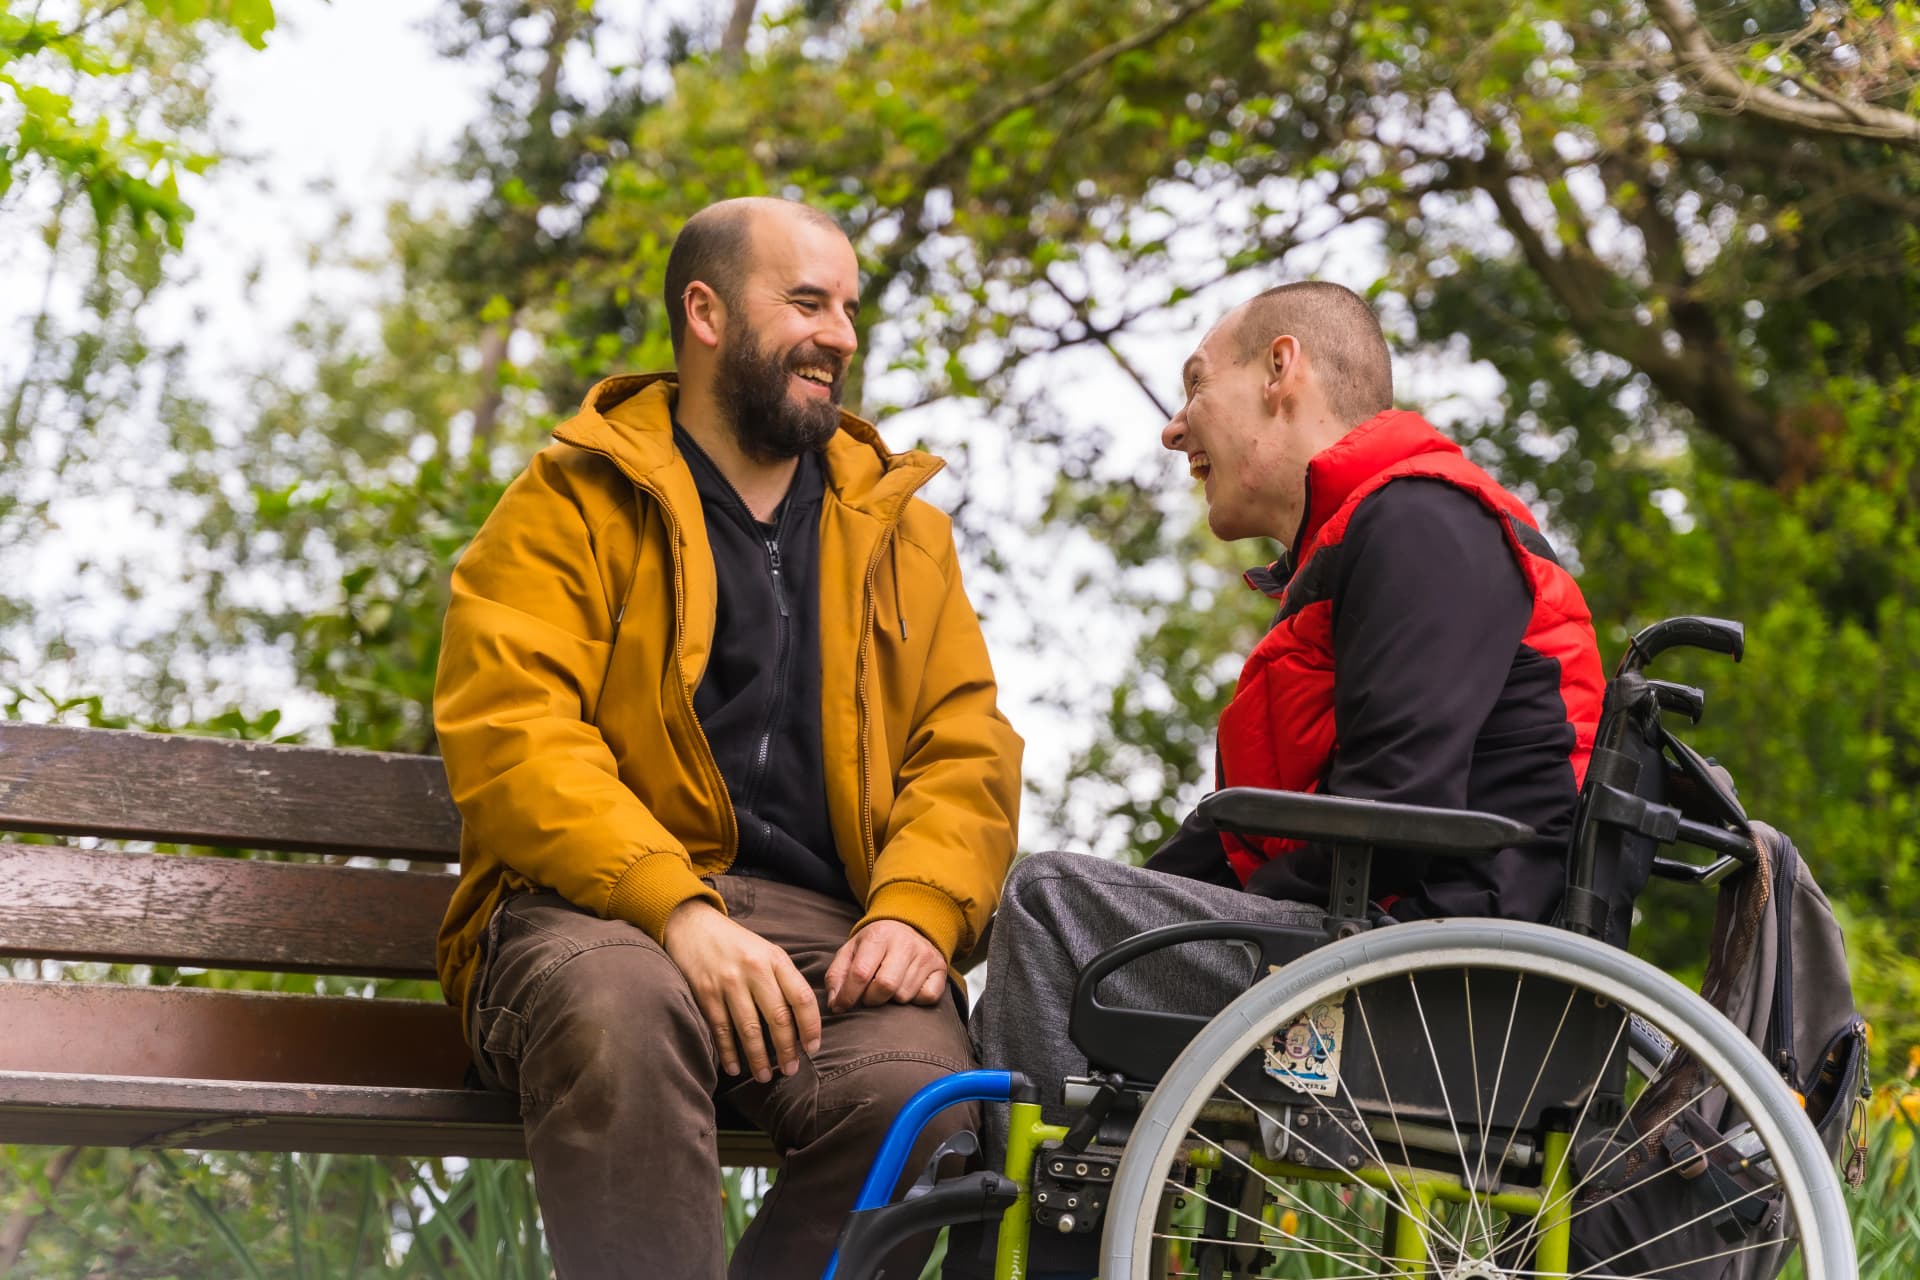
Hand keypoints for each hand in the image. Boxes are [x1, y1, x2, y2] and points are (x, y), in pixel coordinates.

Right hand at [662, 900, 820, 1082]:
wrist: (693, 925)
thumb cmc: (736, 944)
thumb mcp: (766, 951)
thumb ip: (784, 979)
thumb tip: (802, 1021)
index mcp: (775, 959)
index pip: (801, 998)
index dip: (811, 1027)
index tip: (812, 1048)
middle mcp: (754, 969)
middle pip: (778, 1018)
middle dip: (786, 1050)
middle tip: (790, 1070)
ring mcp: (729, 981)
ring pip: (749, 1029)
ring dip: (759, 1059)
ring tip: (764, 1076)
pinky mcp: (705, 992)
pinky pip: (721, 1030)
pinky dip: (728, 1052)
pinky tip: (734, 1068)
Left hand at [825, 920, 946, 1013]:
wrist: (908, 926)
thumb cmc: (875, 944)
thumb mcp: (851, 951)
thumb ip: (837, 976)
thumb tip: (835, 1004)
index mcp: (879, 935)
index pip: (861, 973)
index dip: (849, 995)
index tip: (841, 1006)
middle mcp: (905, 943)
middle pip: (886, 986)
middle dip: (871, 999)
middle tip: (868, 996)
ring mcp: (925, 955)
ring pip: (905, 995)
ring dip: (892, 1000)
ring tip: (888, 989)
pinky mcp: (940, 968)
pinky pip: (927, 997)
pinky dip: (915, 1000)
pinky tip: (908, 989)